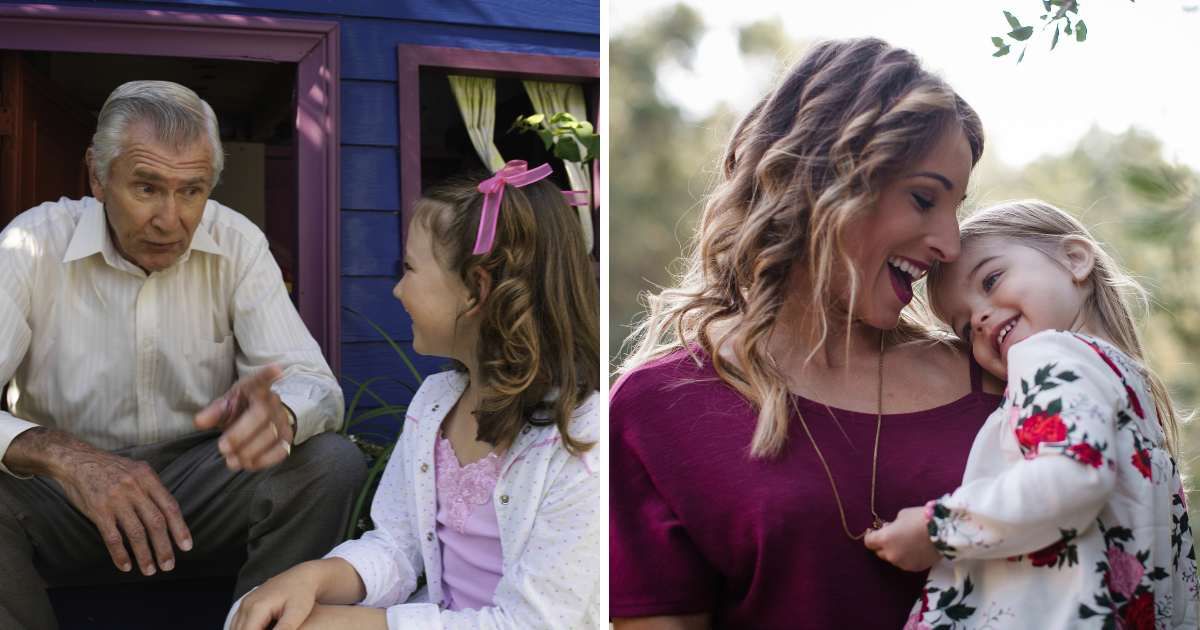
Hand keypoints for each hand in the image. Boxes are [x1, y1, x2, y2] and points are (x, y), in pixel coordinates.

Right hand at [55, 446, 192, 575]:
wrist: (77, 460)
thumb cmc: (110, 468)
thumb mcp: (136, 470)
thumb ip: (152, 488)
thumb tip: (168, 513)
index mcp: (148, 478)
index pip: (170, 506)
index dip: (180, 528)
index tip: (186, 547)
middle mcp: (134, 488)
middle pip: (156, 523)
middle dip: (164, 547)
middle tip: (169, 566)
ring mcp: (116, 499)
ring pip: (136, 533)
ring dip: (145, 555)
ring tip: (150, 570)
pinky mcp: (98, 510)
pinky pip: (112, 537)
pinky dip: (120, 554)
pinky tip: (125, 566)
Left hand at [195, 364, 293, 470]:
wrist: (261, 417)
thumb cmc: (240, 408)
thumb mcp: (225, 404)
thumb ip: (212, 412)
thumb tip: (199, 422)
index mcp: (256, 388)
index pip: (262, 379)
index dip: (269, 375)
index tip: (276, 369)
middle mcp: (273, 402)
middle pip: (262, 415)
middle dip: (242, 434)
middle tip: (222, 449)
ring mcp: (283, 420)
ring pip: (272, 435)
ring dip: (250, 451)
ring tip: (231, 461)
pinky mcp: (287, 438)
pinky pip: (281, 450)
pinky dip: (265, 461)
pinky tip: (249, 465)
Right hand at [230, 561, 320, 629]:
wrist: (301, 576)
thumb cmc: (302, 594)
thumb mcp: (297, 613)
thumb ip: (285, 628)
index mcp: (257, 607)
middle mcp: (247, 604)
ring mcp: (245, 603)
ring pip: (235, 628)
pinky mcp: (247, 604)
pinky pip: (238, 624)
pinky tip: (261, 629)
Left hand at [863, 506, 941, 571]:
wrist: (944, 532)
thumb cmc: (921, 518)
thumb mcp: (901, 516)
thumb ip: (892, 526)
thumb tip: (889, 530)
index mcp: (885, 540)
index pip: (869, 542)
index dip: (870, 536)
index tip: (874, 531)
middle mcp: (891, 554)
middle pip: (879, 553)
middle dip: (882, 545)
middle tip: (891, 536)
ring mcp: (903, 564)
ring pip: (893, 559)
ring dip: (895, 552)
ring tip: (906, 542)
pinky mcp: (915, 569)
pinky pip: (905, 563)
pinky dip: (906, 557)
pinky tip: (915, 549)